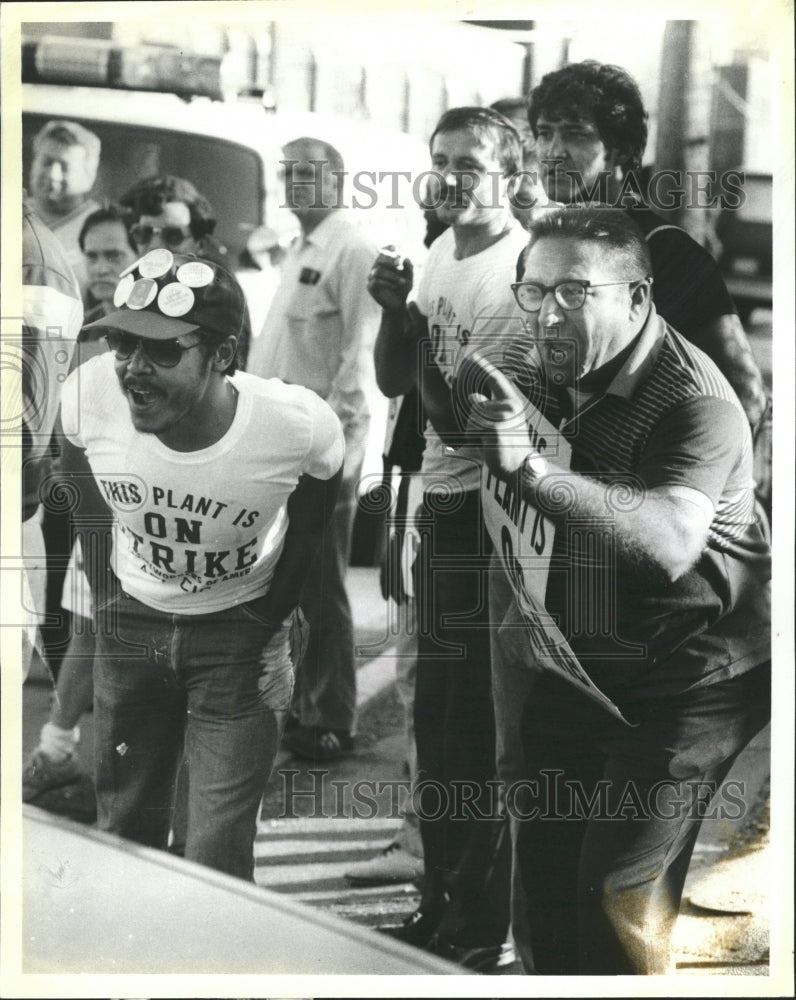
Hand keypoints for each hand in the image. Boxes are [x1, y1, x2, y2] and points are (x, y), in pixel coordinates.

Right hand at [368, 246, 413, 312]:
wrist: (399, 303)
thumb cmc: (404, 288)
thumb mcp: (409, 277)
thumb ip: (409, 268)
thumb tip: (406, 258)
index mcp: (385, 262)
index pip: (384, 251)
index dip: (388, 248)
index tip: (395, 248)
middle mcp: (377, 267)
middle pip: (380, 260)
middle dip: (390, 261)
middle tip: (399, 265)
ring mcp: (372, 277)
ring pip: (378, 271)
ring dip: (392, 275)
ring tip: (402, 282)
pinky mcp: (370, 287)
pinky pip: (376, 282)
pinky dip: (386, 283)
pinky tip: (394, 287)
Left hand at [460, 352, 540, 477]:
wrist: (520, 467)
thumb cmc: (509, 446)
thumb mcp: (501, 423)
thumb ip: (489, 408)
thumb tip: (474, 396)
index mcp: (513, 403)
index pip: (496, 380)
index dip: (484, 367)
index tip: (473, 356)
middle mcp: (509, 406)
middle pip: (476, 405)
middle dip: (476, 422)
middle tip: (492, 436)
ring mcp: (502, 417)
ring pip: (472, 418)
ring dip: (475, 432)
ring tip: (491, 441)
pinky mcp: (494, 429)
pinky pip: (472, 430)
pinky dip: (474, 440)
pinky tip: (488, 446)